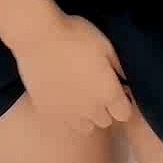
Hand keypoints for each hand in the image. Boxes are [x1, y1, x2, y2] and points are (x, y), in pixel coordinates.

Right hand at [14, 14, 132, 135]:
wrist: (37, 37)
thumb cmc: (75, 35)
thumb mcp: (105, 45)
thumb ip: (118, 68)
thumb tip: (125, 82)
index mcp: (107, 93)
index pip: (124, 114)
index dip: (123, 101)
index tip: (117, 89)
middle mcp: (89, 109)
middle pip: (105, 121)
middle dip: (105, 108)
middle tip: (97, 87)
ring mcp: (67, 113)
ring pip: (85, 126)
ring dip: (86, 115)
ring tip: (80, 94)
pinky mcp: (47, 110)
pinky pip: (63, 121)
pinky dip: (66, 112)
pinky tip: (62, 94)